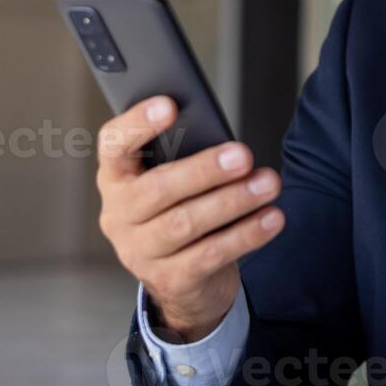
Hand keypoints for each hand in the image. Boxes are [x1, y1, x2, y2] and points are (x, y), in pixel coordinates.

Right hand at [96, 95, 284, 341]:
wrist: (182, 279)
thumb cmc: (181, 208)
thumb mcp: (175, 180)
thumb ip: (185, 156)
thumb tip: (225, 142)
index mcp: (117, 177)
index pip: (114, 144)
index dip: (138, 123)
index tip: (170, 105)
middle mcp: (119, 214)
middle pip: (158, 189)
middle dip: (204, 170)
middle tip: (243, 155)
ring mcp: (139, 251)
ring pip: (186, 224)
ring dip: (232, 201)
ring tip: (268, 184)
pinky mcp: (169, 280)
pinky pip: (210, 254)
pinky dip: (246, 234)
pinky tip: (271, 218)